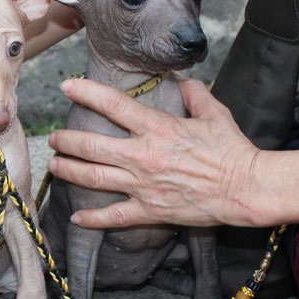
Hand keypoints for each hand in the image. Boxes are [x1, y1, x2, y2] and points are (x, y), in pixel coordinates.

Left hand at [47, 76, 262, 227]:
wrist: (245, 188)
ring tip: (54, 165)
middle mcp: (143, 155)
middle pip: (91, 145)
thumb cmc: (232, 150)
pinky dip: (92, 218)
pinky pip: (114, 216)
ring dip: (69, 170)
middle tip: (53, 138)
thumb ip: (195, 95)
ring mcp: (143, 184)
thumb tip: (185, 81)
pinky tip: (76, 216)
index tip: (66, 87)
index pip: (113, 105)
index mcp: (157, 127)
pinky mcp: (149, 210)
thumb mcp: (215, 113)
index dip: (86, 93)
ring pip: (94, 177)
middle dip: (66, 140)